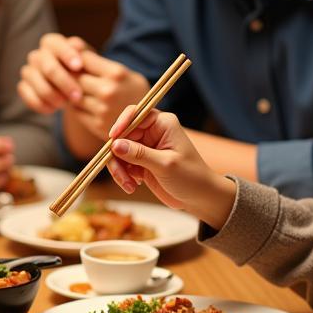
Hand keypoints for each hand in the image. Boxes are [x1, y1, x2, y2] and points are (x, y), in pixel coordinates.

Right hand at [17, 32, 89, 113]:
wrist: (74, 87)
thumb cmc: (82, 70)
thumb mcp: (87, 60)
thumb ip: (83, 53)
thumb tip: (77, 46)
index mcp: (51, 43)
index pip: (55, 44)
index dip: (67, 54)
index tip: (78, 66)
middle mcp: (37, 55)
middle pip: (48, 67)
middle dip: (64, 82)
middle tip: (78, 96)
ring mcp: (28, 71)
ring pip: (38, 84)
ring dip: (53, 96)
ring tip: (66, 104)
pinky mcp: (23, 87)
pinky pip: (29, 97)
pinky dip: (42, 105)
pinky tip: (53, 108)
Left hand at [69, 52, 148, 140]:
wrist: (148, 122)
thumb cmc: (132, 91)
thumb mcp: (121, 72)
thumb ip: (96, 60)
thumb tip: (70, 42)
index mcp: (116, 73)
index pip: (83, 59)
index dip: (75, 59)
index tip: (74, 61)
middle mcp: (108, 91)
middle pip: (75, 78)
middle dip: (70, 75)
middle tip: (68, 75)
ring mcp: (102, 109)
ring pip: (72, 95)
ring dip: (71, 92)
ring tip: (76, 89)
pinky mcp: (97, 125)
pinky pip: (75, 111)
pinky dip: (75, 106)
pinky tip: (82, 103)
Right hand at [106, 106, 235, 227]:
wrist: (200, 198)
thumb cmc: (191, 177)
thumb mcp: (165, 164)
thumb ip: (139, 154)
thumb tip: (115, 145)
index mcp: (162, 124)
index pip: (135, 114)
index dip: (122, 123)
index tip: (113, 138)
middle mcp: (151, 132)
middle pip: (122, 135)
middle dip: (117, 154)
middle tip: (120, 174)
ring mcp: (144, 148)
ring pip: (118, 151)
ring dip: (119, 169)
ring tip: (129, 185)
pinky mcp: (140, 163)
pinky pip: (122, 164)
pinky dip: (123, 176)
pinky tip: (132, 186)